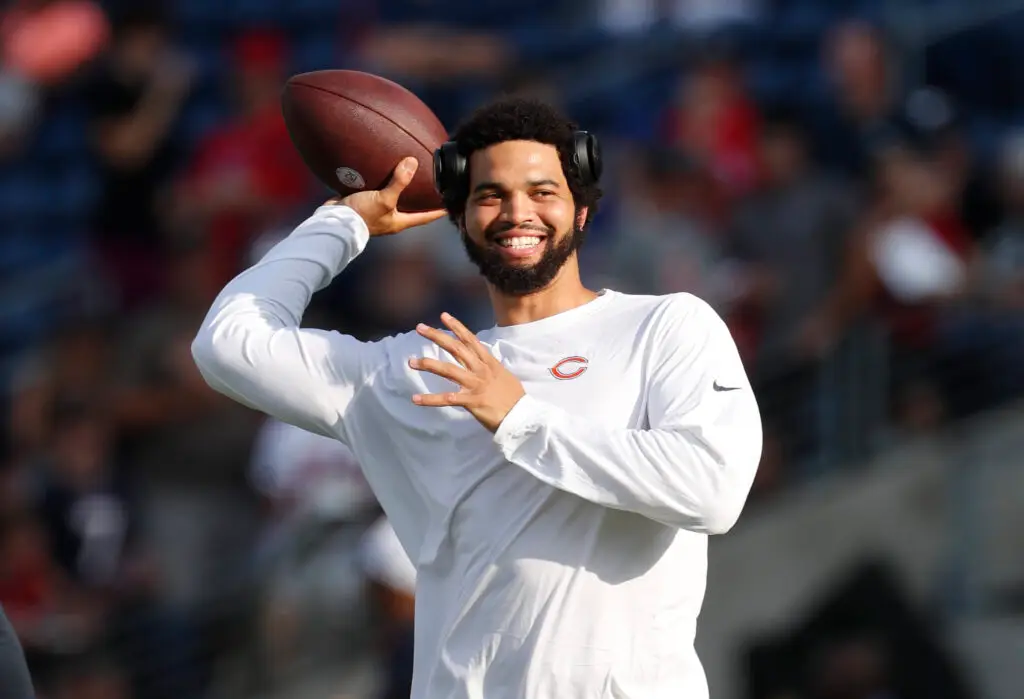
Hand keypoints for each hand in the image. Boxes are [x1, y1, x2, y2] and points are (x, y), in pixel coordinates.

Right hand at [327, 157, 444, 235]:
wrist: (333, 221)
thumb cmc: (362, 215)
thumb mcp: (384, 199)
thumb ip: (399, 182)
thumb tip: (413, 162)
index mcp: (399, 221)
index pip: (425, 217)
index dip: (438, 211)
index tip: (451, 204)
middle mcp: (390, 218)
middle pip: (411, 208)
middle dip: (421, 199)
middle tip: (432, 185)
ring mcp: (377, 211)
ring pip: (394, 199)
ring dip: (400, 188)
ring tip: (408, 174)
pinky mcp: (364, 204)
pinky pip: (376, 191)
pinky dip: (381, 182)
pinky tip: (381, 170)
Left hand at [409, 313, 524, 431]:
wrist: (523, 416)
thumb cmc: (514, 398)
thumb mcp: (503, 376)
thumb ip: (490, 367)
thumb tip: (484, 362)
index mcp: (488, 363)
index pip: (470, 340)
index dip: (457, 327)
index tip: (443, 316)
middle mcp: (481, 370)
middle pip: (456, 349)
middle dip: (437, 336)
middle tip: (419, 328)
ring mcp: (476, 385)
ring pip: (449, 370)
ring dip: (428, 364)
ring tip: (411, 362)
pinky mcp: (472, 401)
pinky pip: (447, 399)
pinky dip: (430, 399)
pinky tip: (415, 399)